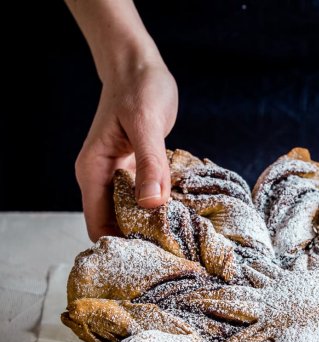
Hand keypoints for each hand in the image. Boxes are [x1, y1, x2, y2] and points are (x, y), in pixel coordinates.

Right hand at [75, 62, 177, 240]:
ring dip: (153, 226)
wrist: (139, 66)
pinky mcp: (136, 172)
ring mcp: (119, 177)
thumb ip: (148, 164)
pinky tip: (182, 215)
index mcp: (93, 172)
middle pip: (116, 226)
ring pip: (132, 215)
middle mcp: (102, 179)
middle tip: (174, 252)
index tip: (152, 257)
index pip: (98, 226)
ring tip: (181, 239)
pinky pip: (146, 199)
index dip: (121, 245)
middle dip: (140, 241)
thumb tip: (151, 205)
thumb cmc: (139, 88)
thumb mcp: (146, 124)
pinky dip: (161, 209)